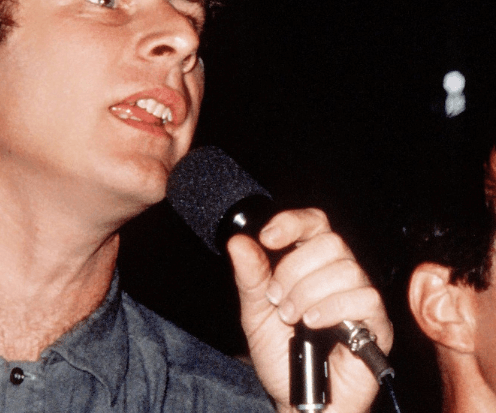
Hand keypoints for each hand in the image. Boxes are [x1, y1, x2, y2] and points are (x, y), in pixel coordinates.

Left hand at [227, 208, 392, 412]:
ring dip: (309, 292)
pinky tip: (312, 323)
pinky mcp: (377, 324)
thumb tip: (239, 242)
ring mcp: (359, 298)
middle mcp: (338, 276)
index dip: (292, 222)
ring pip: (346, 269)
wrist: (299, 400)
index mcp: (310, 265)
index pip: (314, 223)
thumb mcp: (255, 314)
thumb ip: (250, 278)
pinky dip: (332, 307)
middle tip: (277, 299)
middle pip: (330, 242)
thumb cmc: (281, 357)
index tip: (267, 237)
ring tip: (292, 317)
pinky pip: (364, 298)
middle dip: (294, 269)